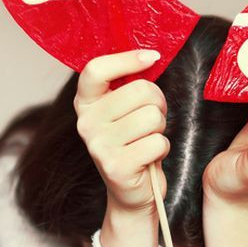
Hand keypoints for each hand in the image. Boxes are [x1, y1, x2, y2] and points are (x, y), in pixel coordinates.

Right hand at [74, 49, 170, 211]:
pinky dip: (162, 148)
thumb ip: (129, 84)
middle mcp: (86, 122)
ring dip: (160, 128)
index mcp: (85, 103)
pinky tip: (149, 157)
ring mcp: (98, 145)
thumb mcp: (124, 110)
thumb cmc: (133, 142)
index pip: (95, 69)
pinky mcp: (116, 166)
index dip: (127, 59)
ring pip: (152, 116)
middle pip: (139, 90)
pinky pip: (157, 142)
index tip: (152, 57)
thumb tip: (151, 55)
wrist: (131, 191)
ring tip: (148, 139)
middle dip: (157, 102)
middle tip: (152, 118)